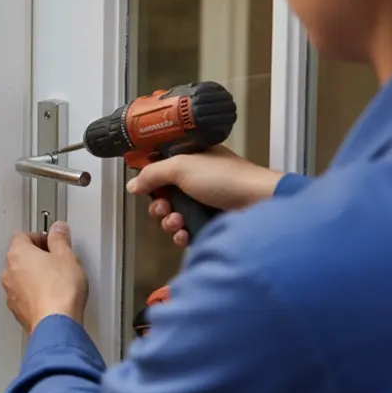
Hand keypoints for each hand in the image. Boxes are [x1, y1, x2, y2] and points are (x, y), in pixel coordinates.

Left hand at [1, 222, 87, 332]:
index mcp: (17, 254)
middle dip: (38, 256)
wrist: (55, 324)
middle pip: (20, 256)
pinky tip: (52, 296)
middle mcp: (9, 273)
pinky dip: (35, 293)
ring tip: (57, 279)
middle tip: (57, 259)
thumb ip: (60, 239)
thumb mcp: (67, 256)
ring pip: (21, 277)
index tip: (53, 240)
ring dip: (35, 276)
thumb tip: (58, 230)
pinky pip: (24, 295)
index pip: (22, 235)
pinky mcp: (18, 310)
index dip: (40, 236)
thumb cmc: (59, 292)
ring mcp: (11, 293)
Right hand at [126, 146, 283, 247]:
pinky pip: (186, 230)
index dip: (151, 178)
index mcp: (193, 159)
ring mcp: (205, 202)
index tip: (143, 187)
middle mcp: (198, 180)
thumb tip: (133, 183)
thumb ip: (153, 173)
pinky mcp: (210, 222)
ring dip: (169, 221)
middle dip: (159, 204)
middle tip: (163, 207)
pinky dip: (181, 234)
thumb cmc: (229, 179)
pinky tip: (184, 233)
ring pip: (174, 214)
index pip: (162, 167)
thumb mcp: (182, 166)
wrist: (258, 203)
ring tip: (176, 221)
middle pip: (164, 194)